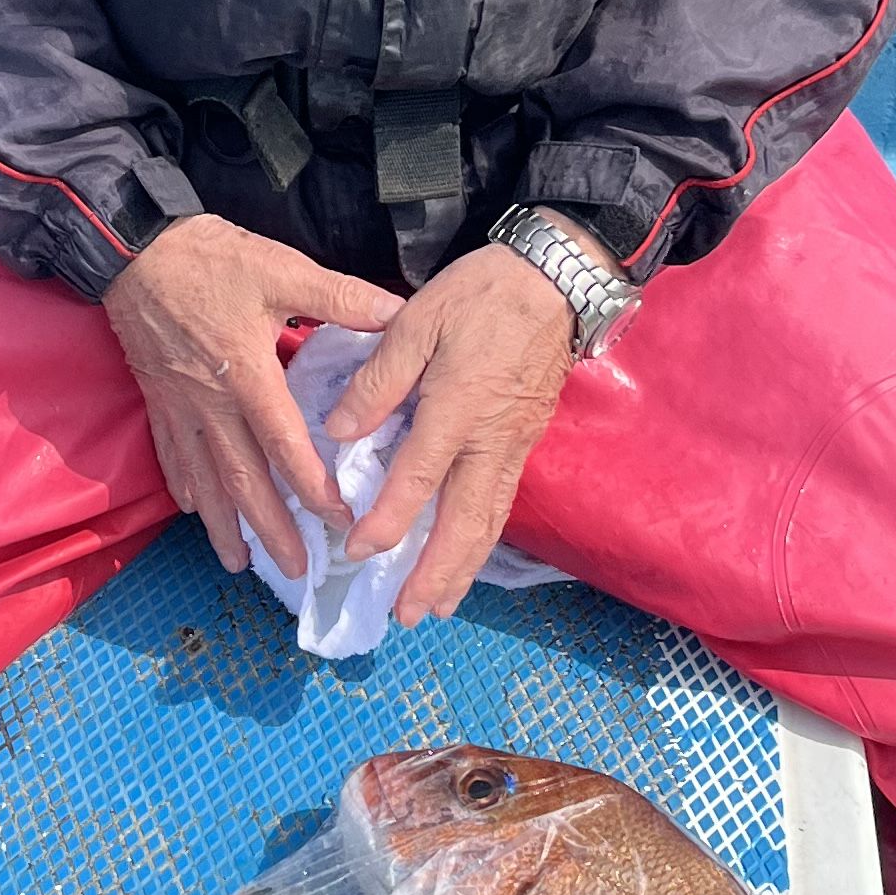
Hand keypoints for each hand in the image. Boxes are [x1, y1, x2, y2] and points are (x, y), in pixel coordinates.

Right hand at [104, 217, 401, 577]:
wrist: (133, 250)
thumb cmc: (209, 259)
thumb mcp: (280, 268)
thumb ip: (340, 297)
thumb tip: (398, 313)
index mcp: (248, 375)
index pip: (284, 445)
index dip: (312, 488)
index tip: (339, 520)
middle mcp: (212, 403)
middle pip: (243, 479)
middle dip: (271, 529)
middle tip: (296, 569)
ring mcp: (180, 406)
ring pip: (205, 478)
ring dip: (224, 525)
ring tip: (240, 565)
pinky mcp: (158, 399)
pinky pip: (171, 455)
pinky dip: (186, 488)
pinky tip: (196, 510)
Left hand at [330, 237, 604, 623]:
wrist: (556, 279)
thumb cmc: (482, 295)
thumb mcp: (418, 320)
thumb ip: (378, 379)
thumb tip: (339, 432)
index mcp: (459, 407)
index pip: (419, 476)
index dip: (389, 519)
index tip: (358, 551)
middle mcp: (491, 439)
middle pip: (465, 521)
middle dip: (436, 573)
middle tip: (409, 615)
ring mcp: (514, 446)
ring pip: (488, 521)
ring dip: (462, 569)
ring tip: (437, 606)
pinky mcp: (525, 443)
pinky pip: (501, 504)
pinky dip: (480, 540)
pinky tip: (463, 558)